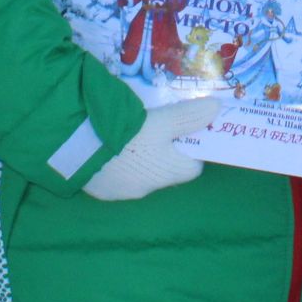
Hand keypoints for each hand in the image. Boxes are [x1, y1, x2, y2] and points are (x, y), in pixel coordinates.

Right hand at [84, 98, 218, 201]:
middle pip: (166, 169)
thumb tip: (217, 109)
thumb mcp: (164, 120)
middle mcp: (150, 188)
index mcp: (170, 173)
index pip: (192, 166)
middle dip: (165, 150)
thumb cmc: (131, 135)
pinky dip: (117, 163)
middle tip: (157, 126)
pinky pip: (116, 177)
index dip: (191, 145)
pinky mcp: (102, 191)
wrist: (83, 151)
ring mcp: (124, 192)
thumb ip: (190, 115)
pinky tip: (109, 145)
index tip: (185, 127)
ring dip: (140, 157)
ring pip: (140, 173)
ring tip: (130, 133)